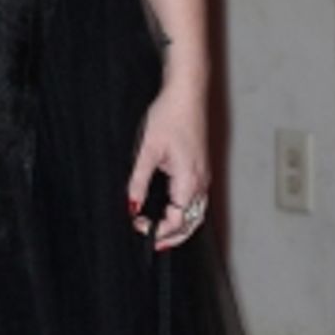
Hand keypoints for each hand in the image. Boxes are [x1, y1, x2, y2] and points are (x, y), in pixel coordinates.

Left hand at [127, 82, 209, 249]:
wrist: (187, 93)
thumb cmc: (171, 115)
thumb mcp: (148, 150)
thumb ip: (139, 181)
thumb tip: (131, 205)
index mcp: (189, 179)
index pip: (178, 220)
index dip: (158, 229)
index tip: (138, 225)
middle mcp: (201, 181)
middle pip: (192, 222)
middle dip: (173, 236)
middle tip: (152, 241)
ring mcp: (203, 175)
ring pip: (196, 212)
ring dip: (180, 226)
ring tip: (160, 232)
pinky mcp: (200, 168)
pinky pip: (196, 200)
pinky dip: (185, 212)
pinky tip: (171, 211)